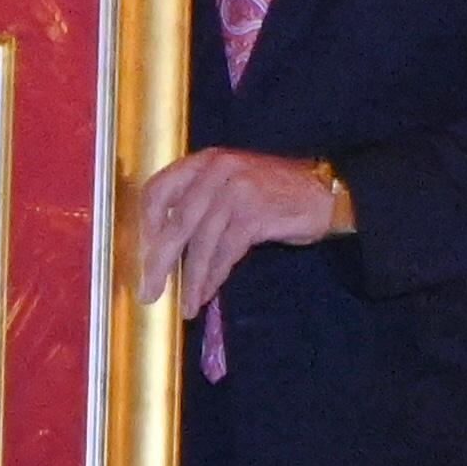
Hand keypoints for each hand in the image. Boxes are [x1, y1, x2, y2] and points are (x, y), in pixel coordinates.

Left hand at [132, 149, 347, 318]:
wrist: (324, 193)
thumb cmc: (273, 194)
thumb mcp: (231, 184)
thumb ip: (199, 201)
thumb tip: (162, 244)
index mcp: (204, 161)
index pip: (158, 190)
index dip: (146, 227)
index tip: (142, 255)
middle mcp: (216, 170)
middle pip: (175, 222)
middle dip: (159, 262)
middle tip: (149, 291)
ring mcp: (236, 191)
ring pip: (201, 243)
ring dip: (191, 279)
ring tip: (185, 304)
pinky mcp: (254, 214)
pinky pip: (225, 253)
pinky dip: (213, 277)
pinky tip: (206, 294)